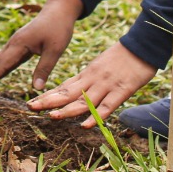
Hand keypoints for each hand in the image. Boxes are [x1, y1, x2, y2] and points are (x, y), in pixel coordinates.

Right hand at [0, 0, 80, 92]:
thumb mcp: (55, 49)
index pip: (2, 65)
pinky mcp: (18, 45)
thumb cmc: (58, 27)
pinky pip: (4, 59)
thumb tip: (36, 88)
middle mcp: (13, 44)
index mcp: (19, 44)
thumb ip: (44, 68)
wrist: (58, 10)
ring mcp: (14, 44)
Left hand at [27, 41, 155, 126]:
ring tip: (52, 116)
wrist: (141, 46)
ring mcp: (106, 86)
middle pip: (67, 93)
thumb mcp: (98, 67)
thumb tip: (72, 93)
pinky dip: (95, 116)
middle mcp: (92, 80)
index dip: (47, 96)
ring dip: (67, 110)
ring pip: (84, 101)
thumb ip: (86, 81)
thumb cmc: (121, 58)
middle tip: (30, 108)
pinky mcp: (121, 91)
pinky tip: (85, 125)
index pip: (63, 87)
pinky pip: (107, 107)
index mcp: (86, 74)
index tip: (32, 103)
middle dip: (49, 101)